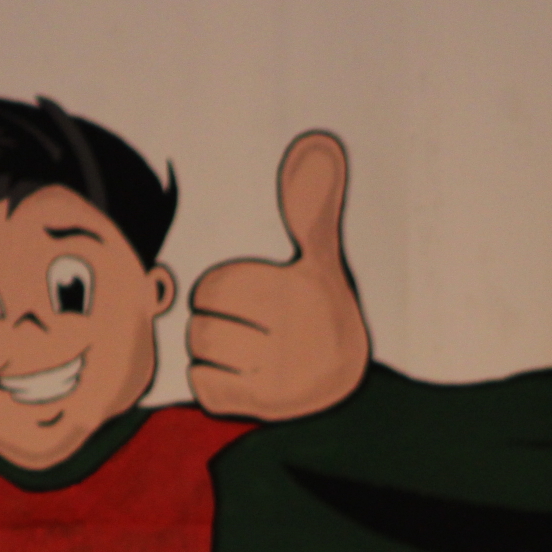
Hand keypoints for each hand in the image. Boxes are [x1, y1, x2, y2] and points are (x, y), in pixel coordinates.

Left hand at [187, 130, 370, 420]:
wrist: (351, 392)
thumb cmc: (323, 317)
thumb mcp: (322, 261)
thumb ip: (311, 207)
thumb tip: (316, 142)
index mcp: (299, 291)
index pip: (214, 289)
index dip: (224, 292)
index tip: (255, 303)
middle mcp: (293, 335)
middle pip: (202, 324)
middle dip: (217, 325)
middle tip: (252, 332)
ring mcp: (278, 377)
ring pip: (200, 354)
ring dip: (215, 355)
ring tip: (250, 355)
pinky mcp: (263, 408)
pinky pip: (204, 387)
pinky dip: (214, 384)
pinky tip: (245, 380)